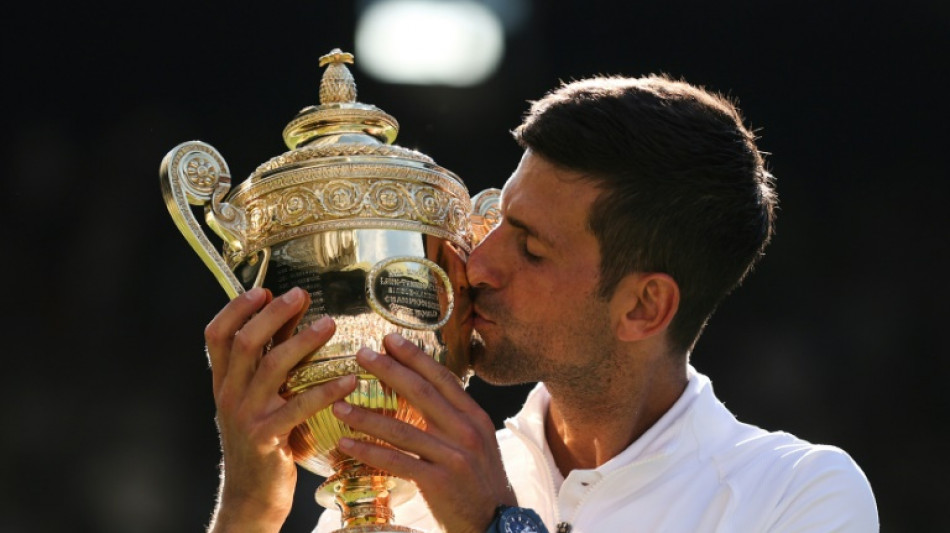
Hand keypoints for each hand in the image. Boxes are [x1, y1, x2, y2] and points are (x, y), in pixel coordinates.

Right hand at [204, 287, 356, 532]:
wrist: (252, 494)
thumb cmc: (263, 439)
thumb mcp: (258, 397)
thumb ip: (271, 359)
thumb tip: (293, 314)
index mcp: (223, 382)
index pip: (215, 335)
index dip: (235, 309)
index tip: (262, 289)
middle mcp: (229, 394)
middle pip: (245, 342)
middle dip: (273, 313)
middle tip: (301, 295)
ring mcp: (246, 416)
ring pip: (272, 367)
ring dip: (303, 341)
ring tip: (330, 324)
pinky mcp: (268, 437)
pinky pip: (299, 406)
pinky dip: (327, 390)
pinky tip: (350, 379)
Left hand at [331, 333, 515, 532]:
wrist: (496, 522)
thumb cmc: (479, 480)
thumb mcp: (477, 441)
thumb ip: (454, 416)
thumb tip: (423, 389)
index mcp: (475, 417)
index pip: (443, 378)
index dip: (415, 357)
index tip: (390, 339)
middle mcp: (466, 431)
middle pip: (422, 393)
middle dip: (389, 370)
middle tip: (361, 354)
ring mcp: (453, 457)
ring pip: (403, 429)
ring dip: (367, 415)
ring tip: (339, 404)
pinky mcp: (439, 482)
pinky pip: (397, 462)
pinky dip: (370, 451)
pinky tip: (347, 443)